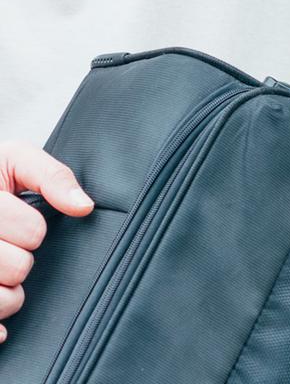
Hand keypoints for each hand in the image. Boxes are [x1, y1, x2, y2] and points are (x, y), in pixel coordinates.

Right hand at [0, 141, 93, 341]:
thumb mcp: (14, 160)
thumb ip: (51, 176)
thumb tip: (84, 207)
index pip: (32, 231)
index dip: (34, 229)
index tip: (24, 223)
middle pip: (17, 267)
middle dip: (22, 261)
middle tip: (10, 251)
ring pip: (0, 299)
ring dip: (9, 297)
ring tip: (3, 279)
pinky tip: (3, 327)